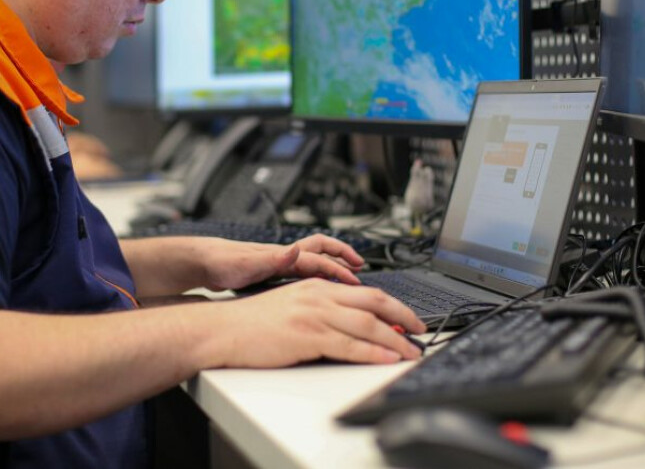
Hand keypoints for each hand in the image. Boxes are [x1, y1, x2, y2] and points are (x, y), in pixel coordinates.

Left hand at [201, 234, 364, 291]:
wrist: (204, 263)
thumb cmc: (222, 263)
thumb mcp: (246, 264)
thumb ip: (271, 259)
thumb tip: (295, 249)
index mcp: (282, 256)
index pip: (319, 261)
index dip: (338, 271)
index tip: (355, 282)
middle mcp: (284, 256)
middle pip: (322, 250)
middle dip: (343, 256)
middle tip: (360, 267)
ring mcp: (280, 263)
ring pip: (315, 259)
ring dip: (333, 264)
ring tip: (348, 273)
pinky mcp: (273, 273)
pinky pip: (304, 270)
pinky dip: (318, 274)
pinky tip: (321, 286)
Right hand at [204, 279, 425, 366]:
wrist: (224, 329)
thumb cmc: (253, 323)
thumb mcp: (293, 306)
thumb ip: (321, 310)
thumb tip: (349, 324)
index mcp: (317, 286)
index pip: (366, 292)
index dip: (393, 304)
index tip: (408, 318)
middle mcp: (320, 295)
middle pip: (375, 302)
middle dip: (404, 316)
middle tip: (421, 331)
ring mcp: (315, 315)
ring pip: (367, 325)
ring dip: (396, 340)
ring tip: (412, 351)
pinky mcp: (308, 335)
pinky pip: (350, 345)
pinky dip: (373, 353)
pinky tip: (387, 358)